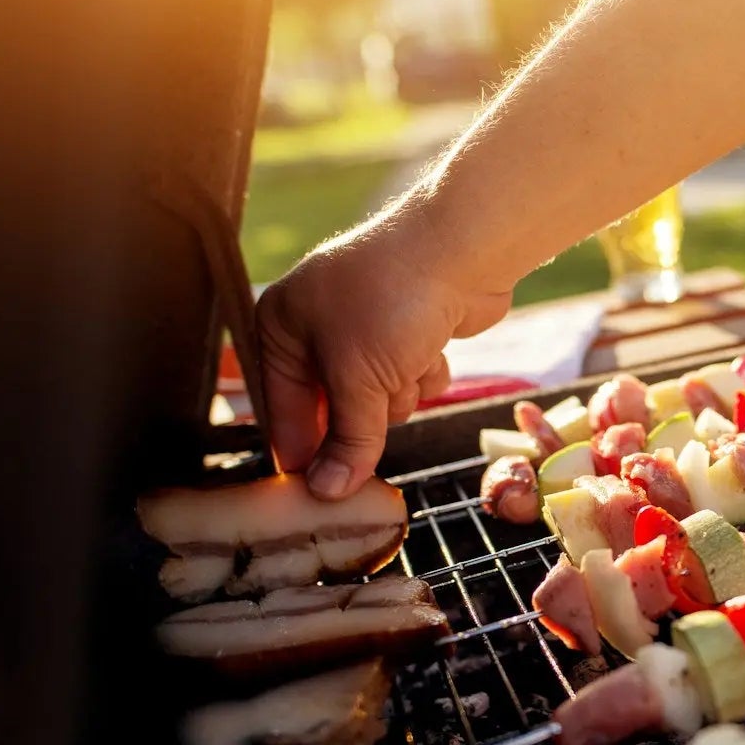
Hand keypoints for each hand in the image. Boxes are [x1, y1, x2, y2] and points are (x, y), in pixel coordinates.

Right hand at [256, 204, 511, 499]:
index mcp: (280, 326)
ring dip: (398, 394)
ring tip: (407, 362)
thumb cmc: (392, 303)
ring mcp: (366, 326)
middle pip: (334, 411)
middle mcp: (317, 325)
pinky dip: (424, 371)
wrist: (464, 247)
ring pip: (378, 401)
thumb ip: (347, 441)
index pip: (280, 410)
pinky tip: (433, 348)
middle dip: (364, 416)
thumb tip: (327, 492)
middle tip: (379, 414)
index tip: (319, 497)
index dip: (302, 454)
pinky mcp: (409, 330)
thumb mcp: (360, 380)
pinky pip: (409, 378)